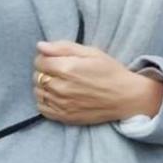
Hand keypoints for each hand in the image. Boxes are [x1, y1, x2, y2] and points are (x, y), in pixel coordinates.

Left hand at [34, 41, 162, 125]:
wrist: (125, 97)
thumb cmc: (111, 72)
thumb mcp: (92, 52)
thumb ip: (64, 47)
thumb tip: (40, 45)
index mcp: (67, 69)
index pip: (39, 61)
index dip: (46, 57)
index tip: (57, 59)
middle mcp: (60, 88)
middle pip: (37, 76)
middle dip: (46, 71)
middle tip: (62, 70)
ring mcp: (60, 104)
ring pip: (37, 92)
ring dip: (45, 85)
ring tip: (61, 83)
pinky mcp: (62, 117)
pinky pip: (41, 107)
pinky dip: (46, 100)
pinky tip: (59, 95)